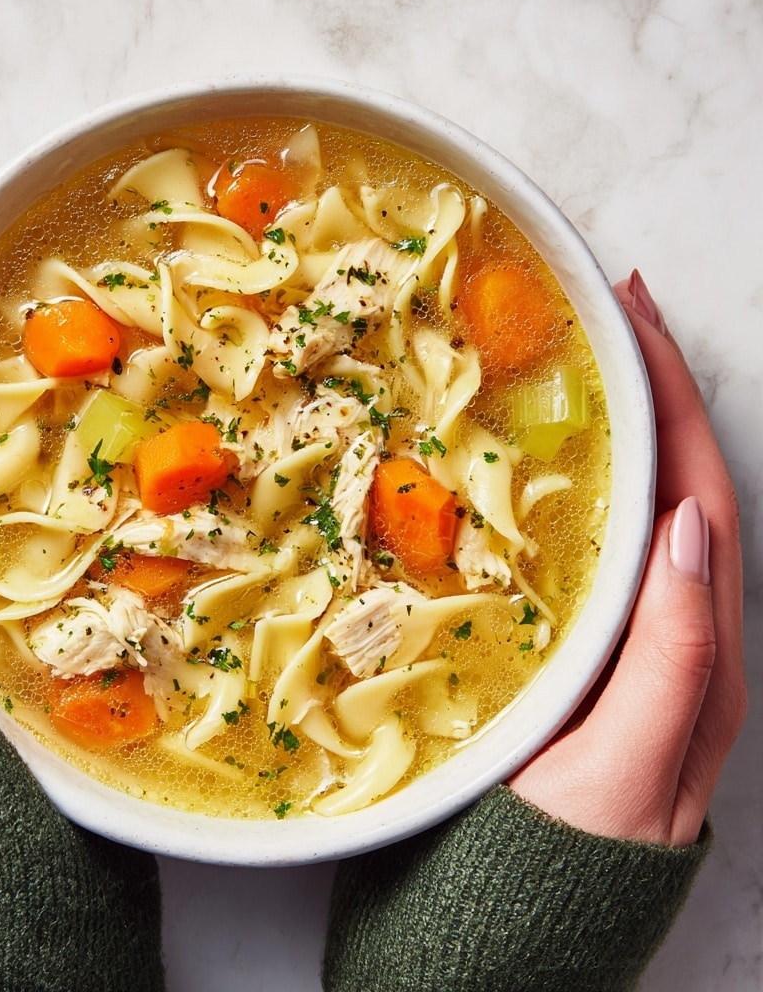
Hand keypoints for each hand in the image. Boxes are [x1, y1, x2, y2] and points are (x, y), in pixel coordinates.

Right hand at [509, 270, 745, 845]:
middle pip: (672, 480)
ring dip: (610, 428)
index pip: (698, 491)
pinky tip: (529, 461)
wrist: (521, 904)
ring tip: (569, 366)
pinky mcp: (575, 639)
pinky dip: (568, 485)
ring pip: (629, 505)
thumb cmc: (575, 845)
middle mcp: (673, 622)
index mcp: (698, 640)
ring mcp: (624, 629)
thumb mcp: (633, 762)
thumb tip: (690, 528)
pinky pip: (583, 542)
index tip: (635, 319)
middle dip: (648, 391)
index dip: (674, 401)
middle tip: (601, 315)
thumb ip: (676, 655)